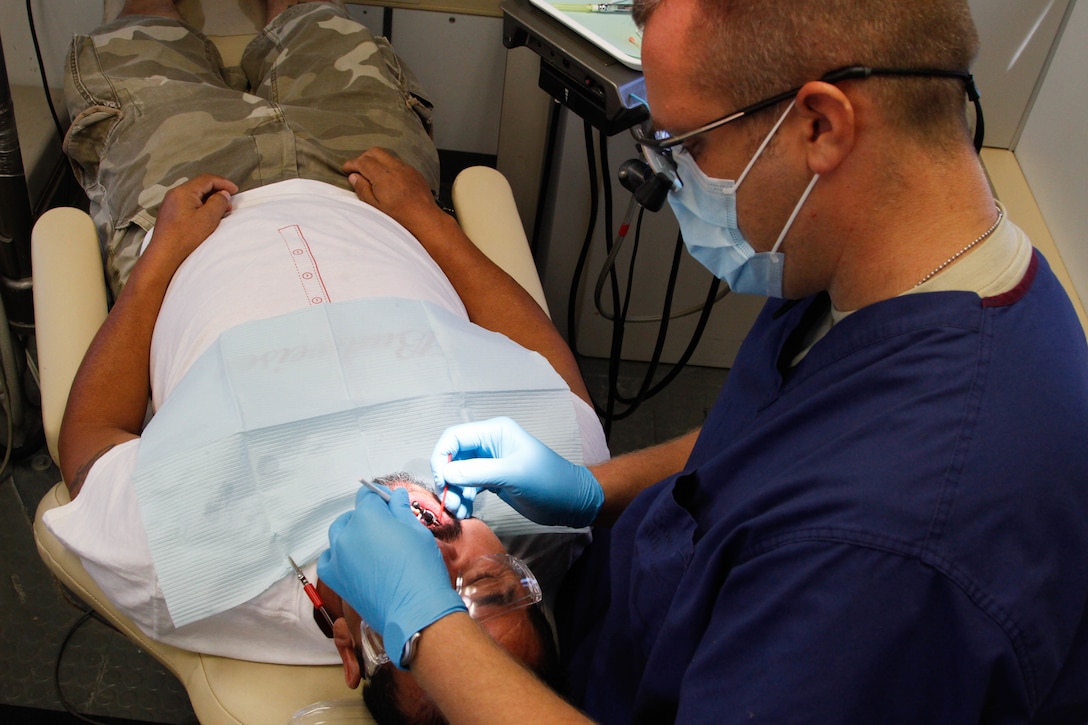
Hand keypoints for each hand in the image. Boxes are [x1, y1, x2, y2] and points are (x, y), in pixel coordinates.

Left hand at [146, 174, 236, 269]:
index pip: (207, 179)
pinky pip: (188, 204)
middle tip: (228, 202)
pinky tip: (206, 218)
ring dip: (209, 200)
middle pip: (200, 186)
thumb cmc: (184, 238)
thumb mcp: (208, 218)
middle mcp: (175, 194)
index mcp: (183, 192)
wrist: (165, 254)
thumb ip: (218, 202)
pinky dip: (200, 207)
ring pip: (194, 195)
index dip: (223, 182)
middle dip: (217, 191)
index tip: (234, 190)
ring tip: (219, 212)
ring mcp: (171, 204)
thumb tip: (223, 194)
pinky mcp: (170, 214)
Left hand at [318, 486, 465, 668]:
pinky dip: (339, 556)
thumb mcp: (417, 531)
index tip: (390, 505)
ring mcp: (337, 557)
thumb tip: (396, 496)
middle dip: (368, 518)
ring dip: (353, 535)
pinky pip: (329, 559)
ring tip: (372, 548)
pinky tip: (355, 562)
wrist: (415, 610)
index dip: (381, 499)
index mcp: (368, 517)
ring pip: (339, 535)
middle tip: (387, 530)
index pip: (368, 496)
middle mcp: (347, 534)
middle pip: (353, 516)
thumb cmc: (420, 569)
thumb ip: (401, 510)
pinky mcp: (334, 578)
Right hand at [342, 147, 443, 234]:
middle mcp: (395, 168)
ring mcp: (407, 168)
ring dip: (376, 160)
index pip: (363, 161)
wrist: (426, 219)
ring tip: (371, 173)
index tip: (345, 169)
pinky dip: (388, 165)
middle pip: (374, 152)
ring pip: (387, 156)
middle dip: (363, 158)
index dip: (352, 164)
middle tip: (357, 169)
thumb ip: (363, 189)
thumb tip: (354, 177)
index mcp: (383, 176)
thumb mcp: (376, 207)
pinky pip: (398, 162)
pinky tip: (387, 178)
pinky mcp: (415, 172)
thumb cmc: (399, 217)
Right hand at [431, 417, 602, 527]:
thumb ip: (477, 473)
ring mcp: (490, 462)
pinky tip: (465, 511)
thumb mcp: (512, 475)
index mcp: (494, 432)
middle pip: (454, 457)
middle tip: (450, 504)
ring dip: (455, 492)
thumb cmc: (547, 482)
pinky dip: (463, 497)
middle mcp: (489, 444)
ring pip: (459, 474)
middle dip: (448, 480)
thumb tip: (445, 474)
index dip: (442, 458)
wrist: (572, 501)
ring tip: (459, 512)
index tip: (442, 482)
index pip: (454, 437)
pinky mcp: (493, 479)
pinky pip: (469, 485)